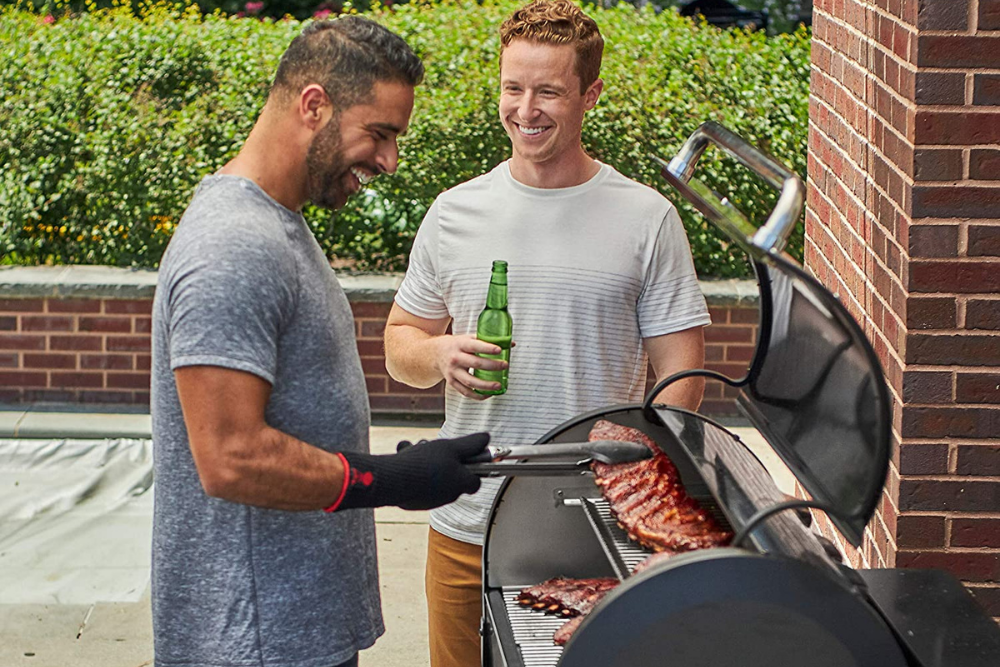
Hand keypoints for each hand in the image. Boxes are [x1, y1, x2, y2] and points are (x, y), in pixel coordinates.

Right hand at [331, 432, 489, 510]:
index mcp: (461, 484)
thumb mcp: (452, 446)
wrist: (392, 480)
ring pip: (434, 475)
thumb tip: (486, 439)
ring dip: (426, 459)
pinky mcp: (414, 500)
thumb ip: (471, 444)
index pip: (476, 481)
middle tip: (433, 447)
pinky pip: (418, 480)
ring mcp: (431, 499)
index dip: (473, 467)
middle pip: (453, 475)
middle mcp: (448, 495)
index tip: (466, 455)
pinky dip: (413, 468)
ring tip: (415, 449)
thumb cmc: (425, 463)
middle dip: (444, 458)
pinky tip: (404, 456)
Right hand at [432, 334, 507, 399]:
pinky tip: (488, 394)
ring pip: (470, 381)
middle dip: (492, 365)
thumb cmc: (458, 345)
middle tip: (505, 365)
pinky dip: (478, 396)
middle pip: (475, 363)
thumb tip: (510, 344)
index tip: (499, 350)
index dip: (487, 348)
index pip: (475, 346)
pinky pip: (465, 392)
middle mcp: (455, 358)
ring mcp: (453, 372)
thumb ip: (488, 340)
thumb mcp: (469, 338)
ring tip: (498, 385)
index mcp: (460, 344)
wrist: (437, 353)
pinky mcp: (452, 382)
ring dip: (486, 385)